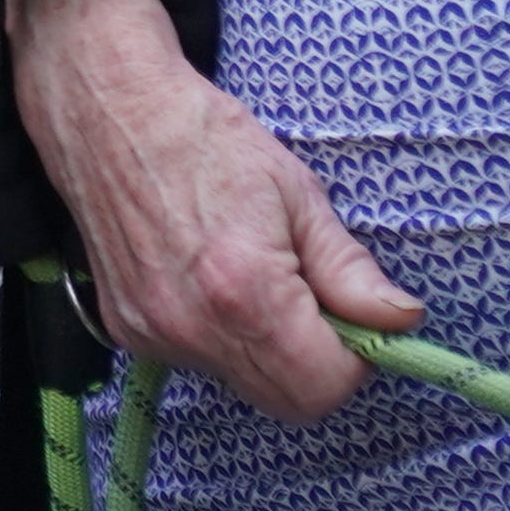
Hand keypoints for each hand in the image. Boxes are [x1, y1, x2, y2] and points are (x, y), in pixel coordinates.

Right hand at [10, 0, 418, 421]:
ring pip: (244, 384)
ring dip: (267, 353)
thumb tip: (402, 320)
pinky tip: (208, 280)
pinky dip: (220, 339)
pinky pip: (198, 362)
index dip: (354, 359)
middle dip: (316, 364)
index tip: (352, 317)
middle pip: (287, 402)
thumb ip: (349, 269)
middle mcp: (193, 329)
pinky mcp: (125, 330)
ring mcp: (152, 334)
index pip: (326, 387)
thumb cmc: (205, 136)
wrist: (107, 108)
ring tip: (254, 279)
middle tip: (310, 298)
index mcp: (246, 292)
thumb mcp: (295, 190)